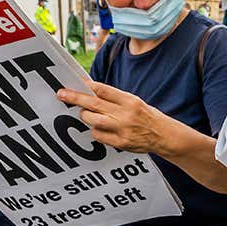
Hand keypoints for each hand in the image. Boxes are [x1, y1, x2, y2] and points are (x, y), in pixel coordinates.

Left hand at [56, 81, 170, 153]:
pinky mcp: (121, 142)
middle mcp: (125, 113)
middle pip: (94, 103)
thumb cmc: (146, 116)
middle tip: (61, 94)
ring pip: (93, 120)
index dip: (86, 85)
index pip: (103, 89)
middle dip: (75, 98)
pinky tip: (99, 129)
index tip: (73, 83)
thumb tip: (90, 92)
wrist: (164, 136)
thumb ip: (114, 98)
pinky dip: (95, 131)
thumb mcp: (134, 101)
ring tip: (86, 114)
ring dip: (85, 116)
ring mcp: (122, 129)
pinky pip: (98, 136)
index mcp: (129, 100)